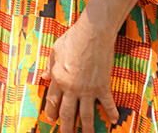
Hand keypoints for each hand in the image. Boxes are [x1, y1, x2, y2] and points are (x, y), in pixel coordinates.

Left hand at [42, 14, 119, 132]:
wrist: (93, 35)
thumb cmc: (72, 39)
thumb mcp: (55, 50)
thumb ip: (49, 65)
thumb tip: (44, 76)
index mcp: (58, 78)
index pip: (52, 100)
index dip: (51, 111)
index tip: (50, 120)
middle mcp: (71, 88)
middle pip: (67, 112)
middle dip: (66, 127)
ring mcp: (88, 89)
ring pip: (85, 115)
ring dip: (86, 128)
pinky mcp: (102, 87)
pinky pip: (107, 104)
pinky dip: (111, 113)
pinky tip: (113, 121)